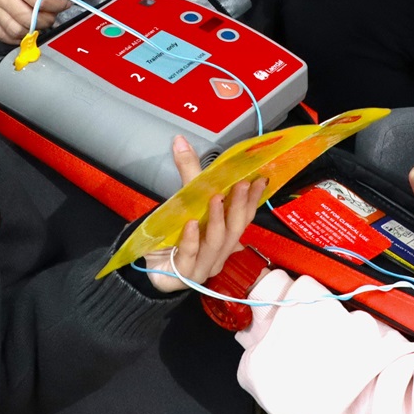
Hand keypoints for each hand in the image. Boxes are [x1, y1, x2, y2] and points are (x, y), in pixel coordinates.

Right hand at [0, 0, 63, 43]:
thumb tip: (57, 0)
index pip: (40, 0)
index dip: (56, 6)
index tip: (63, 4)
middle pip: (28, 18)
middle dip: (46, 21)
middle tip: (52, 15)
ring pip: (16, 30)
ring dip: (32, 30)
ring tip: (39, 22)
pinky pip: (2, 35)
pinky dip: (16, 37)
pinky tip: (25, 29)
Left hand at [144, 137, 267, 292]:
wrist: (153, 270)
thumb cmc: (175, 238)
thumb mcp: (183, 203)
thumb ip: (187, 175)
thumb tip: (179, 140)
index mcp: (225, 237)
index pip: (244, 217)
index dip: (253, 199)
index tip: (259, 179)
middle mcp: (219, 252)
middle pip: (234, 229)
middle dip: (239, 206)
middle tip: (241, 184)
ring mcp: (203, 265)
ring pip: (216, 243)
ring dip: (218, 220)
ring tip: (216, 199)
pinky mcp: (183, 274)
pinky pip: (190, 256)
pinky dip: (192, 240)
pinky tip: (192, 225)